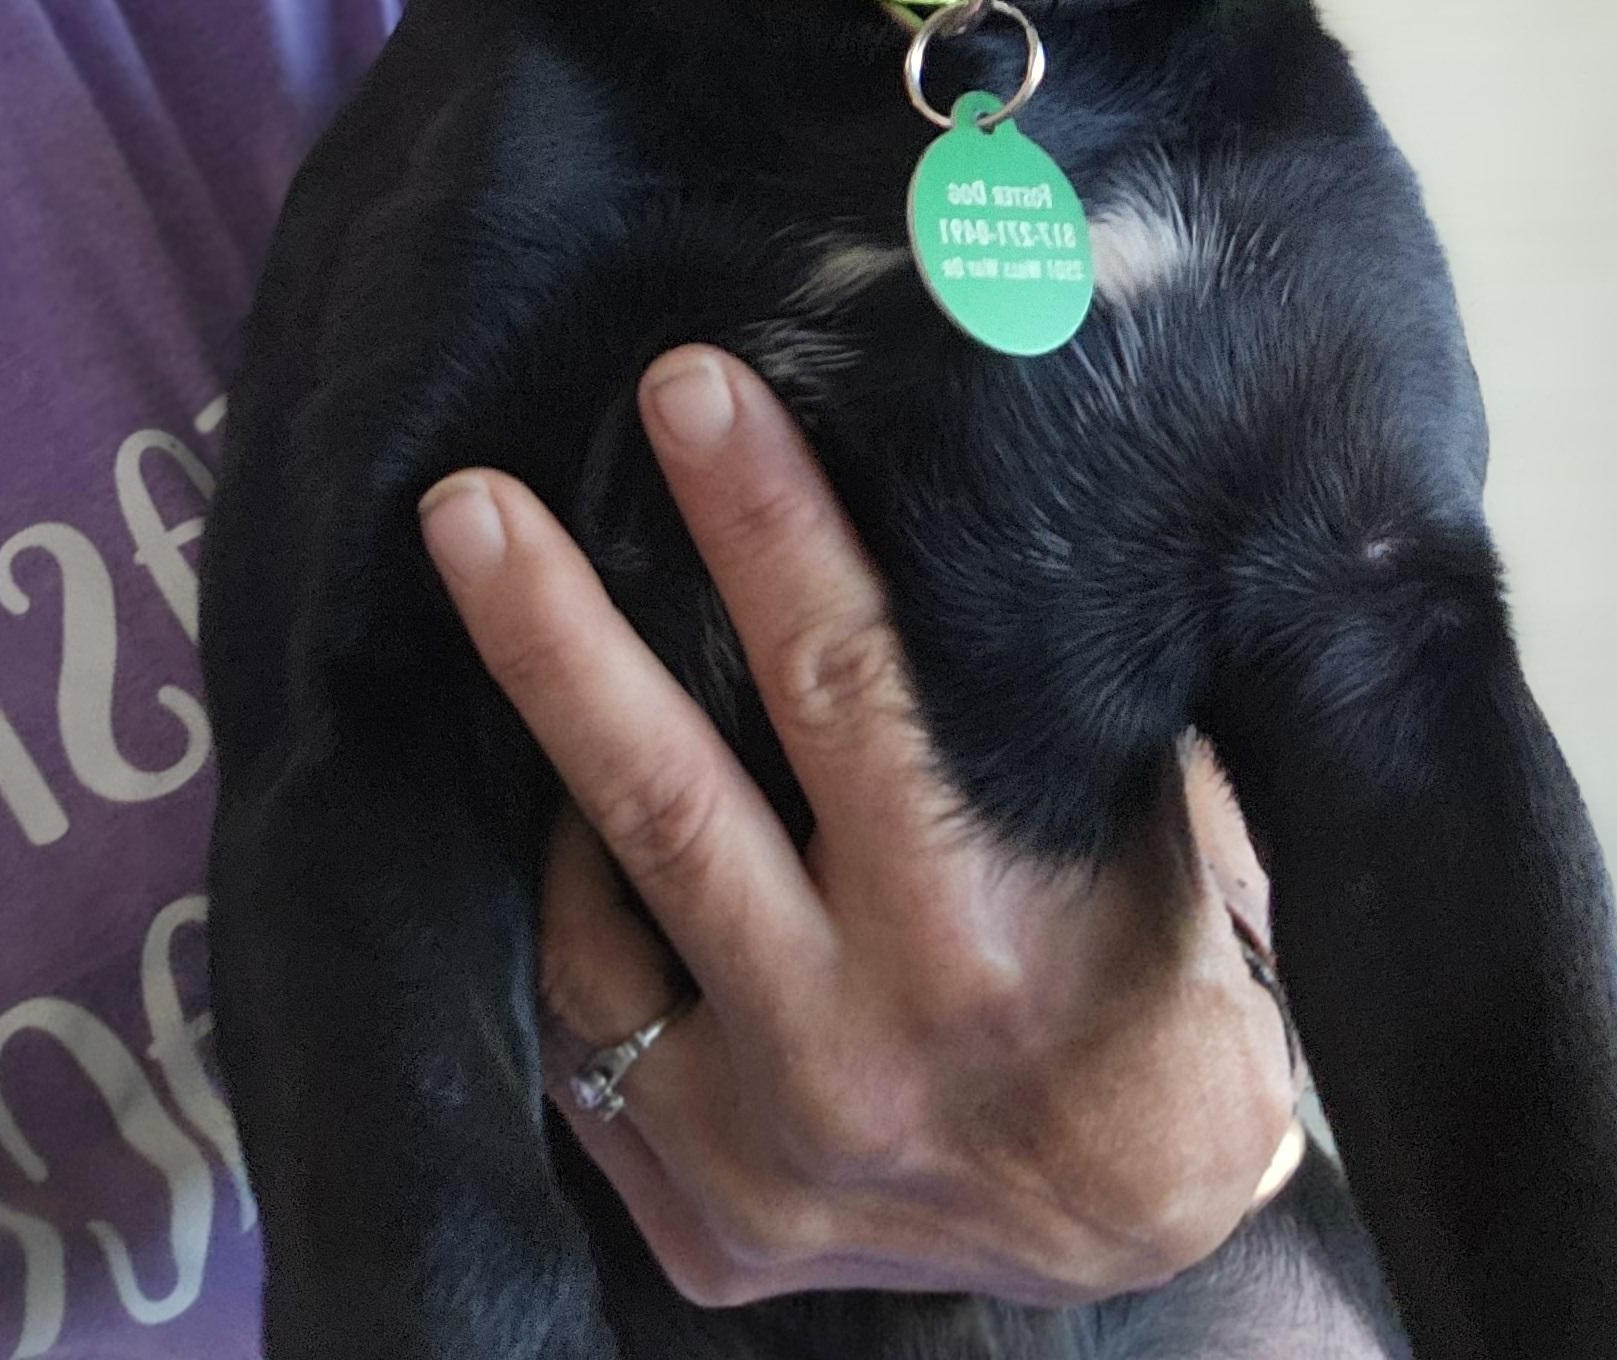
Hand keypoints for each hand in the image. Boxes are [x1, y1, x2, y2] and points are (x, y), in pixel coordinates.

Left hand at [417, 348, 1300, 1306]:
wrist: (1145, 1213)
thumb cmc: (1150, 957)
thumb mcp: (1127, 805)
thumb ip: (1011, 686)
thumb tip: (924, 471)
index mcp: (976, 928)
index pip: (844, 684)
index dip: (762, 526)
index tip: (687, 389)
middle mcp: (854, 1049)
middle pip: (666, 804)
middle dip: (554, 640)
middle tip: (466, 504)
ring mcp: (763, 1155)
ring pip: (586, 942)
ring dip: (528, 790)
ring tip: (510, 664)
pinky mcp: (705, 1227)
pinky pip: (579, 1059)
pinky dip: (560, 939)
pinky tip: (547, 843)